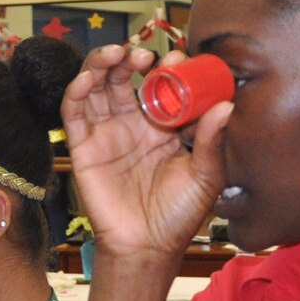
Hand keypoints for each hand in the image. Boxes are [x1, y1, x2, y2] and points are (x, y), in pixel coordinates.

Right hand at [61, 44, 231, 264]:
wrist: (148, 247)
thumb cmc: (179, 215)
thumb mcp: (206, 175)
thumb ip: (212, 140)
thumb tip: (226, 104)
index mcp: (162, 126)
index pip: (160, 85)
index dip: (166, 68)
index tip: (178, 60)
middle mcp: (131, 123)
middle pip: (123, 77)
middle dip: (129, 57)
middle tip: (142, 54)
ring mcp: (106, 132)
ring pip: (96, 86)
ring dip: (101, 64)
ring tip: (115, 54)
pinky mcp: (83, 147)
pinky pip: (73, 112)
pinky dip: (76, 91)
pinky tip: (88, 78)